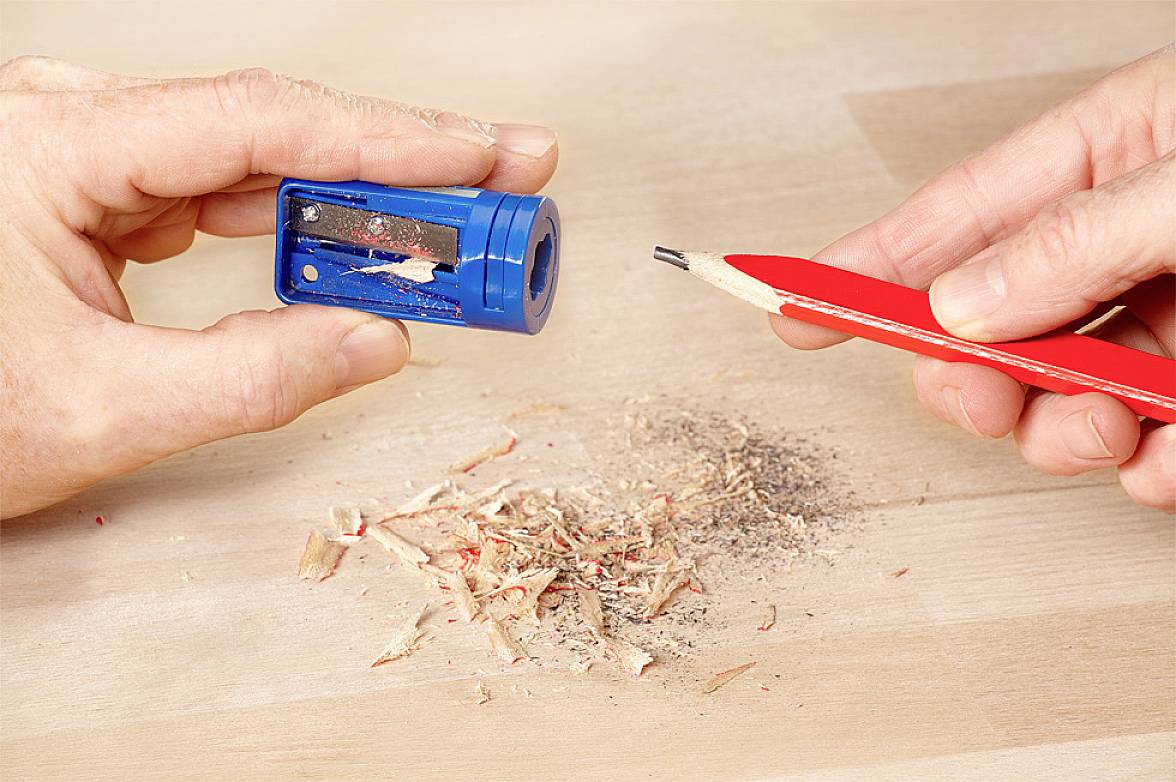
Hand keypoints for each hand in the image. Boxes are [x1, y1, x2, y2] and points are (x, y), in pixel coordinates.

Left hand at [0, 57, 557, 518]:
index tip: (485, 152)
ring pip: (260, 160)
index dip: (389, 138)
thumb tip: (382, 343)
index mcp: (51, 149)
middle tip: (509, 178)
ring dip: (362, 198)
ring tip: (457, 223)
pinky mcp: (108, 194)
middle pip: (275, 128)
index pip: (256, 122)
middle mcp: (75, 130)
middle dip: (402, 161)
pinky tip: (361, 246)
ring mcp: (93, 159)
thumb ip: (250, 382)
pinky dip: (303, 225)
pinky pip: (229, 195)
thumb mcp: (98, 413)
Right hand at [770, 47, 1173, 511]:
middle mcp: (1126, 240)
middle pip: (992, 323)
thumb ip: (1076, 239)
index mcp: (1114, 153)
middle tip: (981, 390)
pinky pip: (1152, 442)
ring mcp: (1172, 313)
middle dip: (972, 374)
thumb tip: (960, 307)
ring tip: (1108, 426)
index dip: (866, 263)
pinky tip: (1162, 462)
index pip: (958, 215)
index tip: (790, 301)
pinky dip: (1150, 469)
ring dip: (1062, 433)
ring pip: (1059, 395)